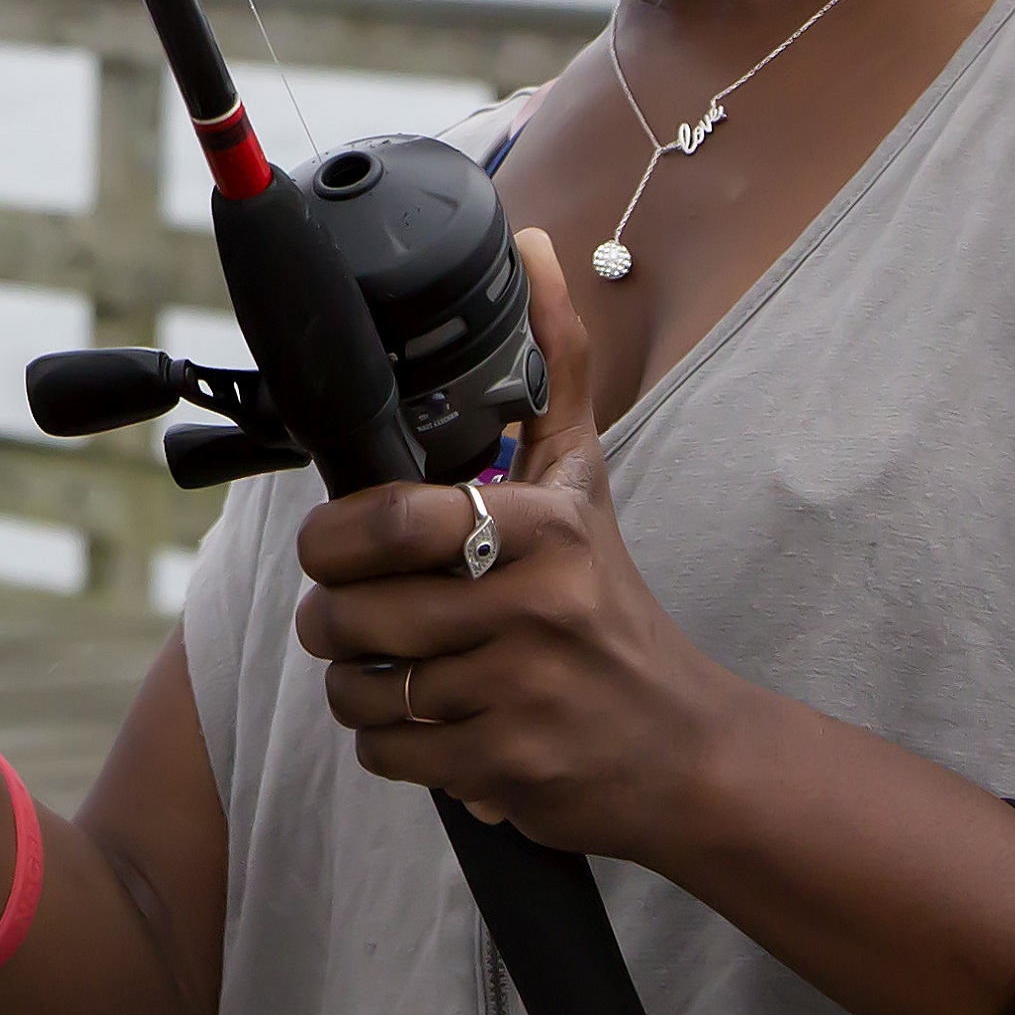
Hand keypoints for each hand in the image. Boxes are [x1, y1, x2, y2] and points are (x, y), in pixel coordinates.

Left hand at [295, 231, 733, 854]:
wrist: (685, 749)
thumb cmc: (610, 603)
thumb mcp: (582, 481)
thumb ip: (554, 365)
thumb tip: (534, 246)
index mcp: (538, 528)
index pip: (387, 522)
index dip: (331, 539)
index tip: (334, 546)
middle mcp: (533, 607)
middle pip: (352, 613)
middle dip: (329, 619)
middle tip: (346, 612)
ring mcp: (521, 694)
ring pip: (359, 690)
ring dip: (354, 686)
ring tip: (389, 668)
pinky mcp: (508, 768)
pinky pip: (387, 756)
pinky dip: (389, 746)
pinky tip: (429, 722)